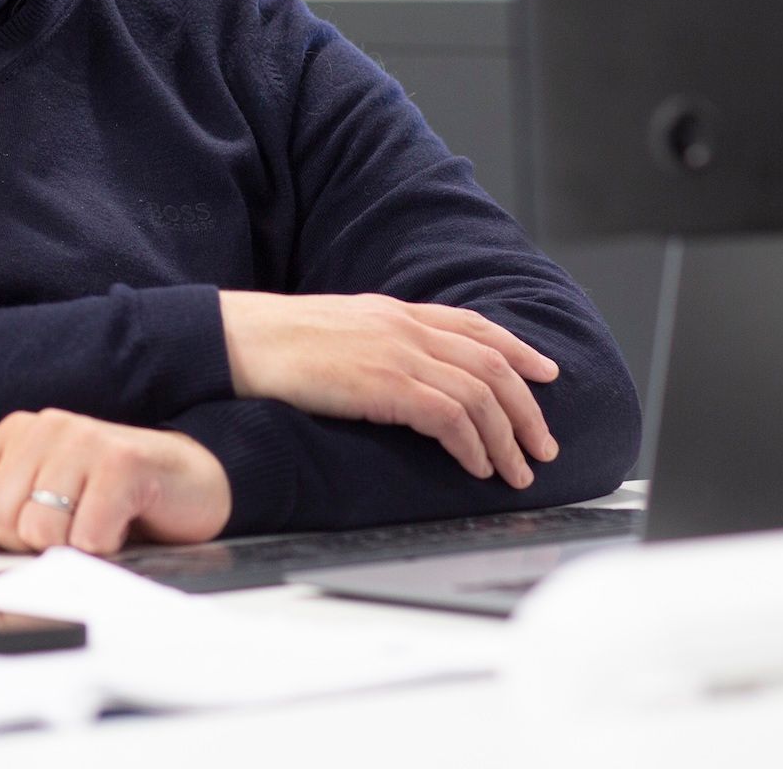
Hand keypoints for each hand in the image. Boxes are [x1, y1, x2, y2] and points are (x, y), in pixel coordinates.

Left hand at [0, 409, 231, 555]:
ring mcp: (82, 439)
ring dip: (69, 549)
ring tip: (94, 530)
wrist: (189, 483)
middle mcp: (43, 427)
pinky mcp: (121, 462)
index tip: (11, 541)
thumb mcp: (37, 506)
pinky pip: (85, 533)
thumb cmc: (111, 499)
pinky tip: (119, 530)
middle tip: (67, 534)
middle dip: (29, 547)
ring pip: (38, 529)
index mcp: (13, 435)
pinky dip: (102, 548)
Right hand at [219, 291, 561, 488]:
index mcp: (391, 310)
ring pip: (480, 394)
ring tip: (516, 471)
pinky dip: (473, 445)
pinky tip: (477, 467)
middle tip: (542, 445)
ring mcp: (396, 352)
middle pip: (491, 363)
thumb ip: (374, 341)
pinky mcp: (384, 383)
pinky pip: (450, 416)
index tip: (544, 372)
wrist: (238, 341)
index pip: (472, 325)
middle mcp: (403, 326)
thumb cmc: (271, 342)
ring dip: (507, 438)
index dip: (517, 349)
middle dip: (527, 408)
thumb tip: (398, 371)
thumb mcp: (334, 330)